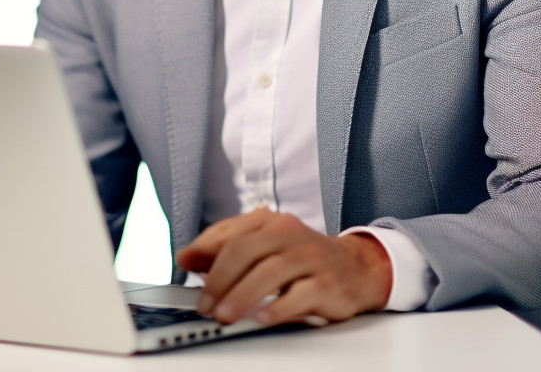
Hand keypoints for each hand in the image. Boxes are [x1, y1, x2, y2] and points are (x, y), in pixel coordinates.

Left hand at [174, 207, 391, 326]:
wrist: (356, 266)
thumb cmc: (302, 258)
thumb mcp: (264, 247)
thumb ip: (226, 250)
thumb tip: (186, 257)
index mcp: (268, 221)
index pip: (228, 232)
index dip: (203, 251)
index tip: (184, 268)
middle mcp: (287, 233)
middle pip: (244, 250)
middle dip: (218, 278)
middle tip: (204, 304)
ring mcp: (308, 256)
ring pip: (268, 272)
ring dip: (240, 295)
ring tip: (223, 315)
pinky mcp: (326, 282)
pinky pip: (298, 295)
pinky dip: (276, 308)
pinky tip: (260, 318)